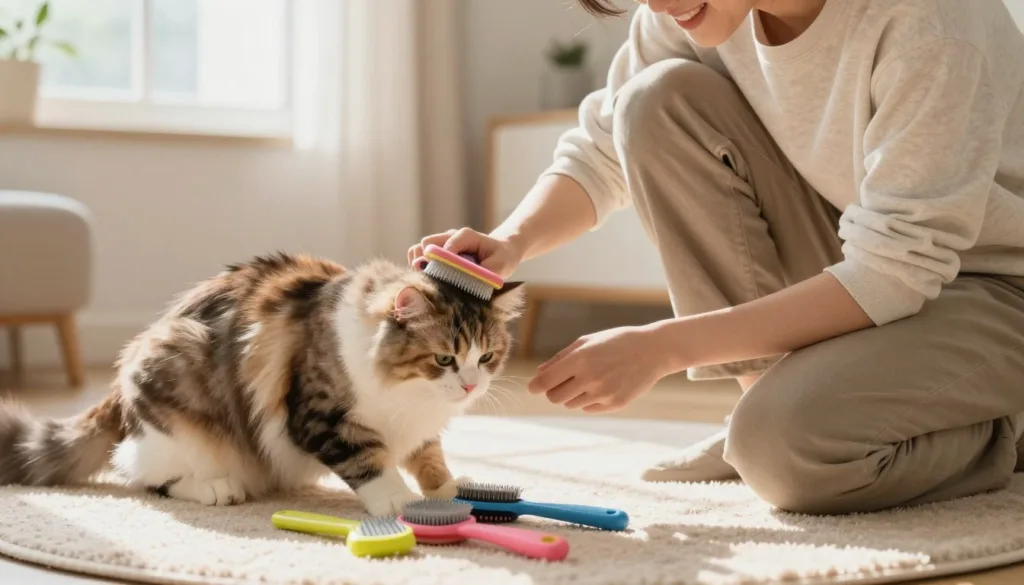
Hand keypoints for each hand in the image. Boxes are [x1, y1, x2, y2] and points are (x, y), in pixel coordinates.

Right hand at [407, 227, 523, 278]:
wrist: (500, 252)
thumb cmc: (501, 258)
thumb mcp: (500, 266)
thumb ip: (485, 273)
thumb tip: (466, 280)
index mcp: (466, 236)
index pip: (447, 245)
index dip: (444, 261)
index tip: (448, 276)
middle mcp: (450, 237)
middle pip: (426, 244)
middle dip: (427, 262)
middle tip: (437, 279)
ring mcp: (440, 243)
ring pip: (417, 249)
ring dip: (420, 265)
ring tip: (430, 279)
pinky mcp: (435, 252)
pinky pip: (417, 256)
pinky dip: (419, 268)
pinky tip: (429, 278)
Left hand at [528, 325, 672, 412]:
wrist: (653, 350)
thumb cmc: (616, 342)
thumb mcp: (587, 342)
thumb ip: (561, 358)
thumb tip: (539, 374)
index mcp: (580, 359)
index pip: (545, 382)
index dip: (536, 386)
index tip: (534, 386)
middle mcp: (590, 378)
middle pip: (554, 398)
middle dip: (553, 391)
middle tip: (562, 382)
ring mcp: (603, 393)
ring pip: (571, 404)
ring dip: (572, 394)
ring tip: (588, 379)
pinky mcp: (615, 404)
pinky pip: (588, 408)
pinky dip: (589, 400)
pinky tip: (603, 384)